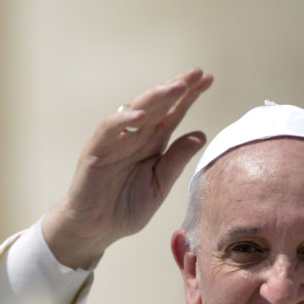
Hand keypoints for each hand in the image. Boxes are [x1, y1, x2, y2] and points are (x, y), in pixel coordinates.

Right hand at [42, 68, 213, 268]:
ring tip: (176, 87)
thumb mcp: (159, 185)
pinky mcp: (95, 152)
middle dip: (176, 88)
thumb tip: (201, 133)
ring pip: (135, 111)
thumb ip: (176, 160)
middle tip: (197, 73)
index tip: (208, 79)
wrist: (95, 230)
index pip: (172, 114)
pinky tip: (141, 115)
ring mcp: (114, 142)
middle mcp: (134, 137)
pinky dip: (123, 121)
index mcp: (151, 144)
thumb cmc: (125, 209)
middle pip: (157, 106)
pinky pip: (108, 131)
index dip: (189, 96)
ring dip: (155, 98)